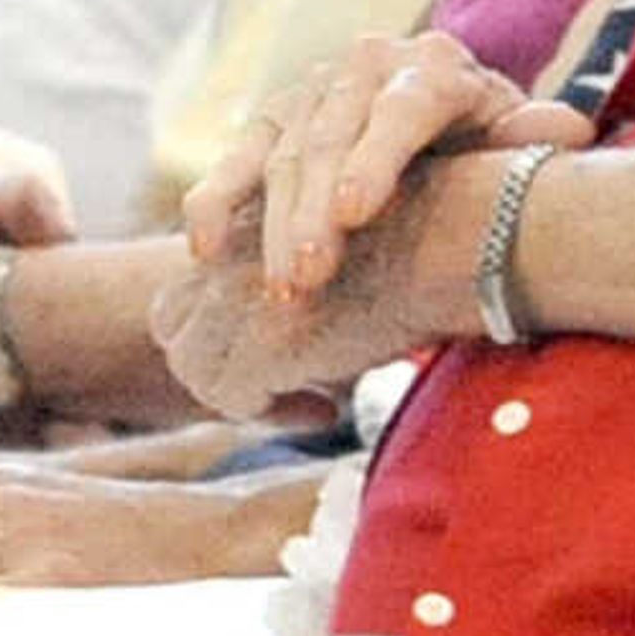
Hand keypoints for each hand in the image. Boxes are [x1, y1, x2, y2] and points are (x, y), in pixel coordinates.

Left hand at [152, 192, 459, 419]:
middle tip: (278, 390)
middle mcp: (230, 254)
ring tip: (311, 403)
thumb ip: (306, 270)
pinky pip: (233, 398)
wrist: (459, 237)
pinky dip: (274, 413)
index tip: (280, 353)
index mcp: (247, 223)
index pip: (187, 291)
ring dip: (244, 395)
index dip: (218, 331)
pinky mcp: (263, 340)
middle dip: (215, 365)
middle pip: (175, 327)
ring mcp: (239, 297)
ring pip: (196, 368)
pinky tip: (329, 411)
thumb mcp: (345, 241)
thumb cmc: (425, 234)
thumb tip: (305, 323)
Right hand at [185, 29, 588, 299]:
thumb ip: (533, 139)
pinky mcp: (273, 118)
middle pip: (333, 135)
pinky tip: (206, 250)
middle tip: (306, 279)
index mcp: (438, 66)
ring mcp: (315, 88)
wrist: (445, 125)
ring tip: (278, 290)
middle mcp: (370, 64)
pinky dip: (216, 200)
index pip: (405, 107)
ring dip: (272, 223)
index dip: (376, 157)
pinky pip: (236, 158)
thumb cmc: (487, 147)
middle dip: (312, 210)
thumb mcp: (514, 141)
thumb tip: (566, 131)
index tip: (352, 214)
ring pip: (283, 153)